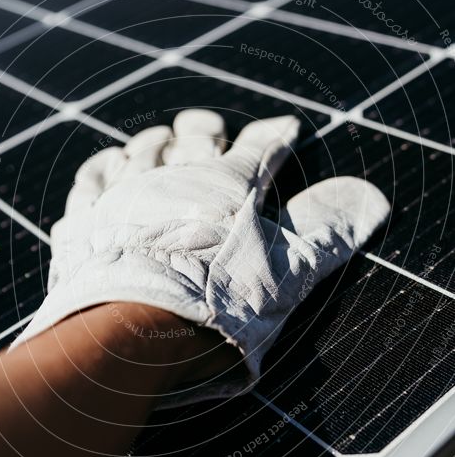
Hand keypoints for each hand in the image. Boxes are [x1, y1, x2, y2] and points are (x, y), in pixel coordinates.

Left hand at [13, 109, 389, 403]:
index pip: (258, 149)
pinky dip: (98, 168)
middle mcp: (173, 178)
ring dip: (152, 142)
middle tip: (206, 124)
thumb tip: (370, 198)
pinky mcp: (84, 222)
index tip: (285, 128)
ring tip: (157, 138)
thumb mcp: (287, 273)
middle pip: (193, 139)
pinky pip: (88, 182)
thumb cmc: (216, 303)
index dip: (274, 136)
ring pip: (139, 153)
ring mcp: (123, 196)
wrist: (130, 332)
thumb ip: (327, 232)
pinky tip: (104, 163)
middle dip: (203, 128)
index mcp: (227, 187)